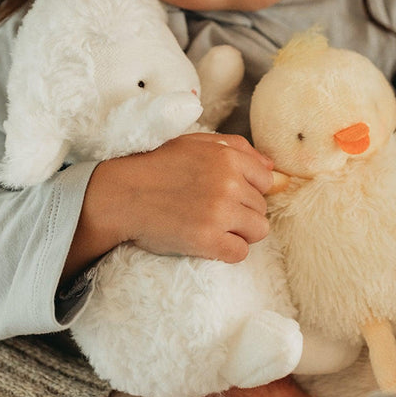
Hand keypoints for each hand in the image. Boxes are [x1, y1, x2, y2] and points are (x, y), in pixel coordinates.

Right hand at [63, 133, 273, 280]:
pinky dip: (228, 251)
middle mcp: (228, 183)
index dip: (249, 190)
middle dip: (242, 211)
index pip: (266, 181)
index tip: (226, 194)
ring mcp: (219, 212)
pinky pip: (241, 253)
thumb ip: (238, 149)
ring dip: (239, 232)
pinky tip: (209, 242)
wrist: (121, 195)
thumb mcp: (196, 143)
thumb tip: (274, 169)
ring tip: (212, 226)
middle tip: (211, 210)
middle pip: (261, 208)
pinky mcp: (208, 241)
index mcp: (227, 157)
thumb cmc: (158, 166)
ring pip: (258, 231)